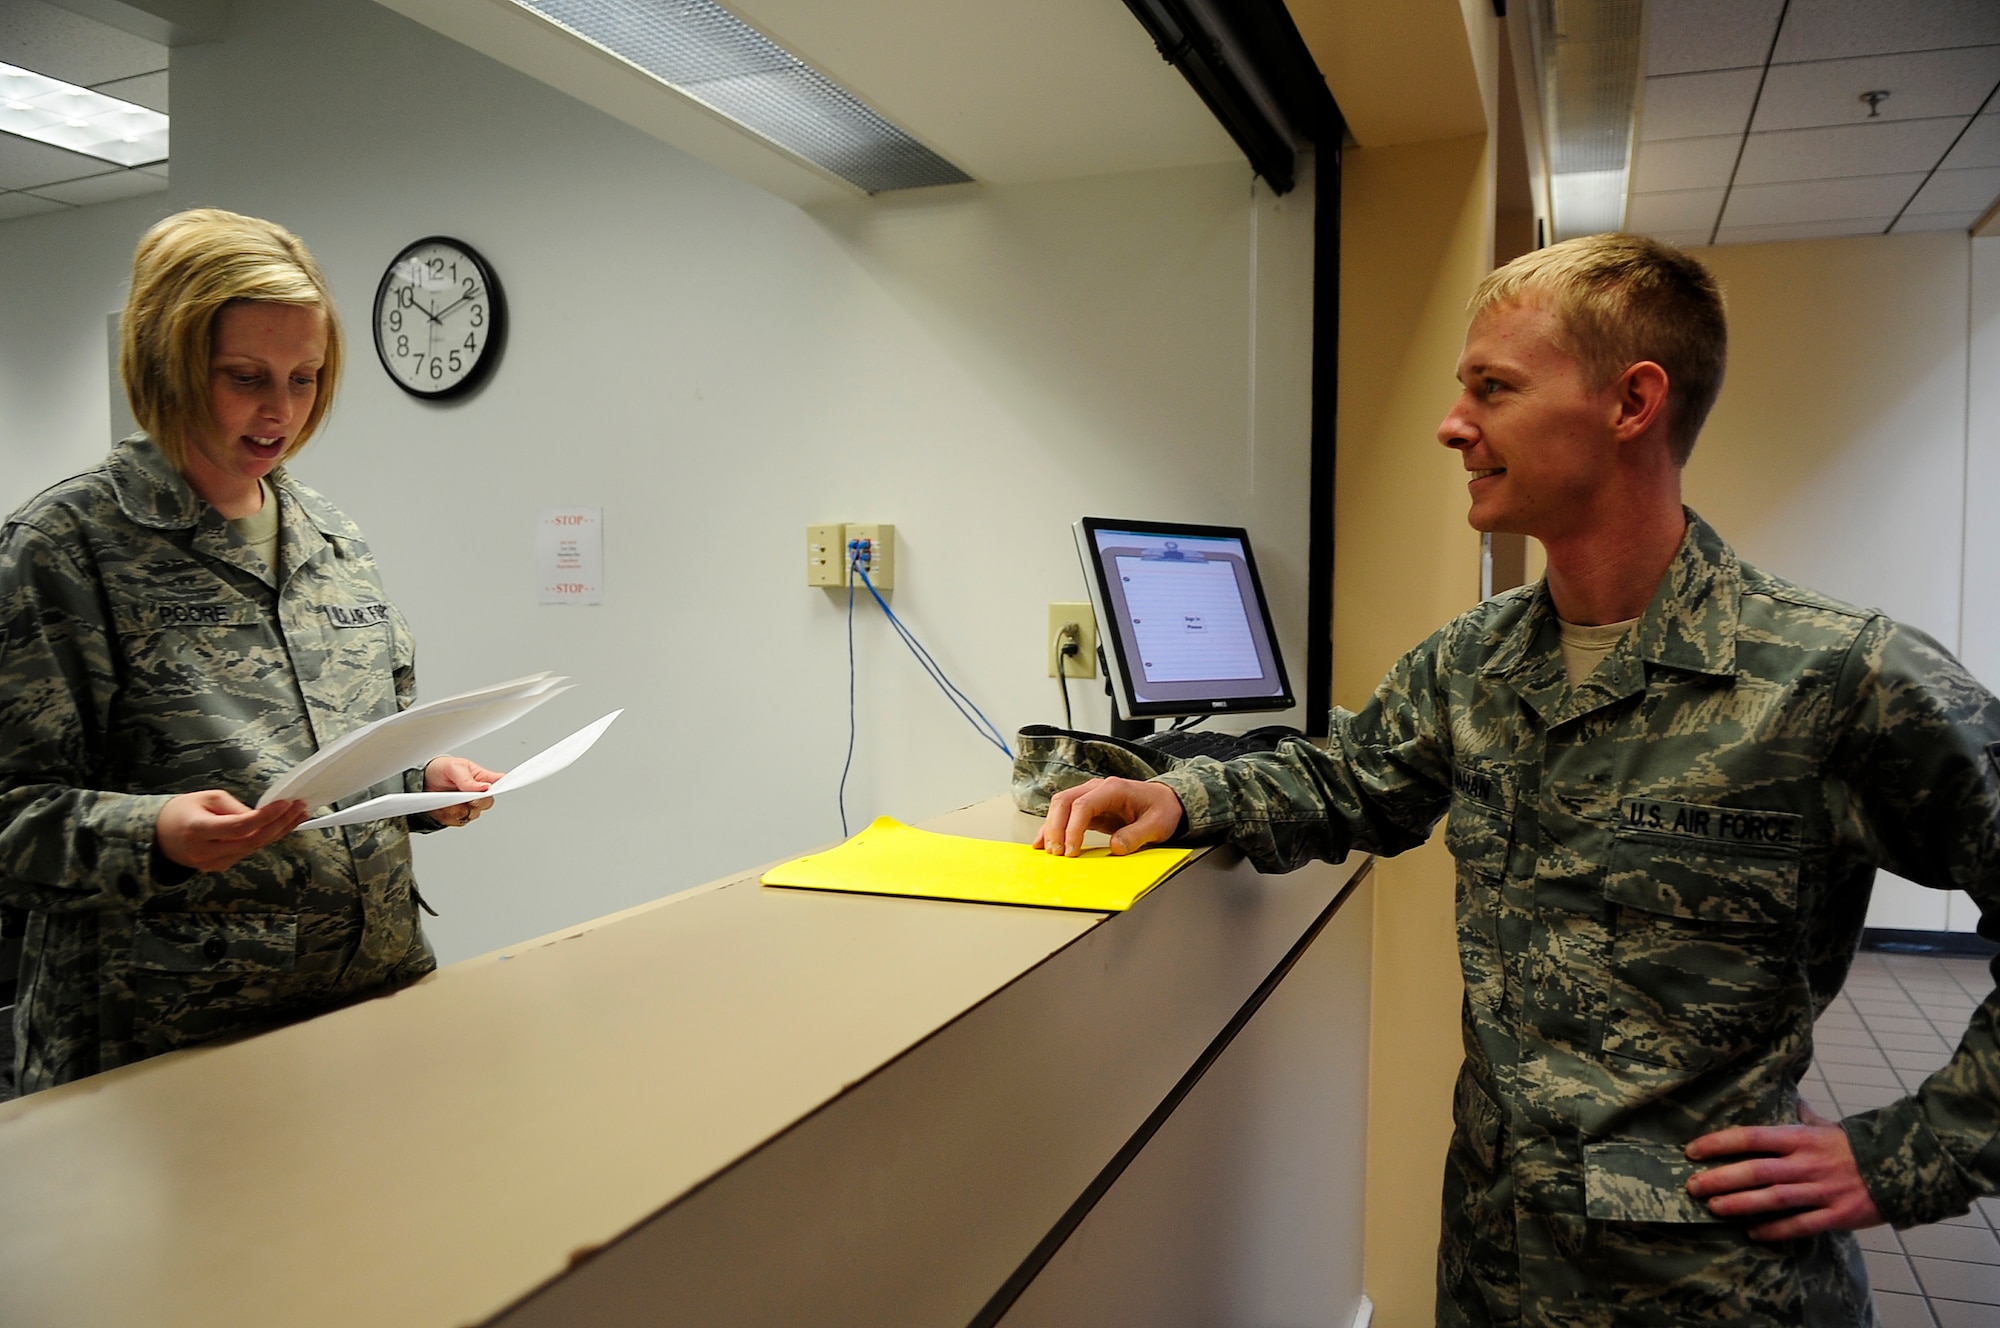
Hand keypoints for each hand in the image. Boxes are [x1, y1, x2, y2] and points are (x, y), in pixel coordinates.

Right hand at [156, 790, 308, 872]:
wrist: (159, 836)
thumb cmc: (181, 812)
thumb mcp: (207, 798)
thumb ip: (235, 808)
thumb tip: (262, 816)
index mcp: (197, 830)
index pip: (239, 827)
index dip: (265, 816)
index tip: (285, 803)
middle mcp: (205, 851)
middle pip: (251, 841)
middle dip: (280, 824)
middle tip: (299, 808)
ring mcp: (212, 863)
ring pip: (253, 848)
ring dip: (278, 831)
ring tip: (298, 814)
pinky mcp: (219, 867)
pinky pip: (247, 852)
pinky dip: (265, 838)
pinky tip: (281, 826)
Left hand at [423, 755, 504, 827]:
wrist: (422, 782)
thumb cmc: (442, 769)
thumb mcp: (454, 768)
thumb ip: (468, 779)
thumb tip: (485, 787)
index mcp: (483, 778)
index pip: (502, 782)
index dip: (508, 785)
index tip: (501, 788)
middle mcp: (479, 794)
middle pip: (488, 803)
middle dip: (476, 801)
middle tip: (466, 796)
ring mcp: (468, 806)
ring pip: (472, 814)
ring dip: (458, 808)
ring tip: (447, 799)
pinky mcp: (457, 816)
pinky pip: (458, 821)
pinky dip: (448, 815)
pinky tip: (442, 806)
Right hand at [1033, 777, 1183, 856]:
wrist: (1166, 801)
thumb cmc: (1162, 809)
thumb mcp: (1157, 825)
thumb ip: (1137, 835)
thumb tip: (1116, 847)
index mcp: (1114, 789)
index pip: (1083, 805)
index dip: (1073, 828)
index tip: (1071, 851)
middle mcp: (1098, 789)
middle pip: (1064, 802)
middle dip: (1055, 828)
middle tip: (1056, 853)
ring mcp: (1091, 796)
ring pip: (1060, 806)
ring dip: (1051, 828)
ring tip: (1047, 851)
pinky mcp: (1088, 808)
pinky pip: (1065, 815)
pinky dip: (1053, 828)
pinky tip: (1043, 842)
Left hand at [1685, 1103, 1885, 1238]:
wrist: (1906, 1168)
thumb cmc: (1856, 1147)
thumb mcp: (1825, 1125)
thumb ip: (1800, 1115)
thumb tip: (1783, 1094)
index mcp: (1801, 1138)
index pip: (1751, 1137)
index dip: (1719, 1143)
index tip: (1692, 1150)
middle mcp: (1808, 1163)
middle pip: (1756, 1170)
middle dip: (1721, 1178)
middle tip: (1692, 1186)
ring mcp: (1822, 1191)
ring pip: (1774, 1199)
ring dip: (1741, 1205)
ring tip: (1713, 1208)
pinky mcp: (1838, 1215)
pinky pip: (1801, 1225)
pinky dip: (1776, 1230)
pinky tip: (1753, 1234)